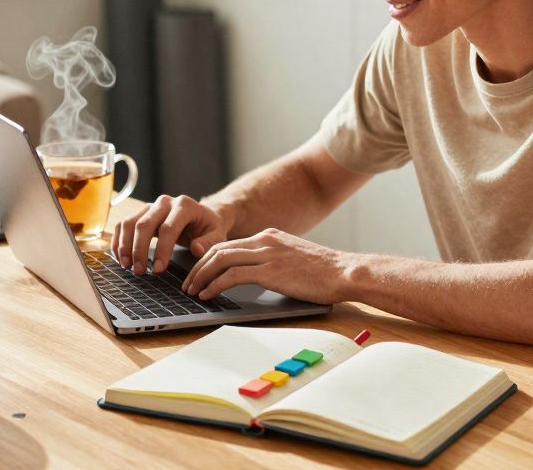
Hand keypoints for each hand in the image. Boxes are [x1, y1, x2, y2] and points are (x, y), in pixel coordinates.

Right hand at [112, 195, 232, 275]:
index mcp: (184, 205)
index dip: (162, 250)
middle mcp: (165, 202)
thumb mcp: (217, 234)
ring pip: (130, 222)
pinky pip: (123, 224)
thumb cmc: (209, 227)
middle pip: (145, 224)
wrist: (202, 216)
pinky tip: (120, 257)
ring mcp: (150, 206)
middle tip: (139, 272)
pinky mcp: (141, 213)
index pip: (169, 228)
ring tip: (127, 266)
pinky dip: (119, 240)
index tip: (159, 270)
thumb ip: (210, 242)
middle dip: (139, 250)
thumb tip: (196, 249)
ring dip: (125, 246)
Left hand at [181, 228, 349, 304]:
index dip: (207, 259)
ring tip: (192, 291)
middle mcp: (264, 240)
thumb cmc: (324, 272)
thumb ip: (272, 260)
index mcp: (269, 236)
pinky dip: (215, 285)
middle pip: (218, 249)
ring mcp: (267, 254)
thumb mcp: (293, 258)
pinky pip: (232, 276)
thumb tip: (254, 276)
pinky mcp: (270, 271)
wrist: (344, 272)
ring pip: (220, 260)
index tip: (198, 273)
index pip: (228, 244)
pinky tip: (208, 295)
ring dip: (201, 276)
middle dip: (198, 267)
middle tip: (187, 283)